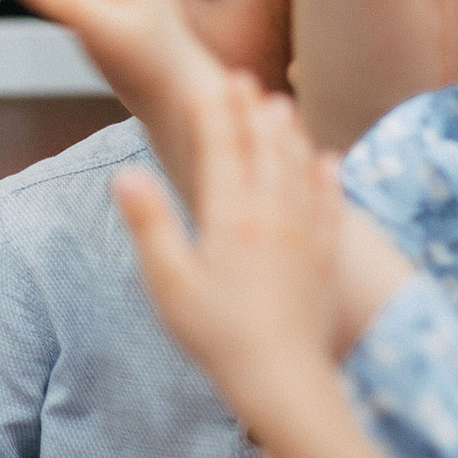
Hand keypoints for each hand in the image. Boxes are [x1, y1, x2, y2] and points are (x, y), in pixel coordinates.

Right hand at [113, 71, 340, 421]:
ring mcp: (305, 237)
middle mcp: (273, 217)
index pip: (222, 150)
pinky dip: (329, 179)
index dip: (213, 113)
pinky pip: (331, 208)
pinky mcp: (325, 261)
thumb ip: (149, 223)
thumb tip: (125, 173)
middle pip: (262, 150)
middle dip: (251, 110)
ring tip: (282, 105)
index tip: (207, 82)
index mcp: (231, 218)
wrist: (283, 380)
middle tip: (243, 78)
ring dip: (288, 134)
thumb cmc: (217, 335)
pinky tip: (329, 162)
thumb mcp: (168, 282)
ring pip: (298, 170)